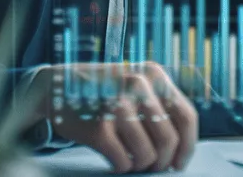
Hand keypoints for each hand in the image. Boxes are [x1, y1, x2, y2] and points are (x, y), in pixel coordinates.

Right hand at [31, 61, 198, 172]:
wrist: (55, 86)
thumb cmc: (102, 91)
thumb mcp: (136, 83)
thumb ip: (159, 104)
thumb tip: (180, 149)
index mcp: (154, 75)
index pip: (187, 117)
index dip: (187, 146)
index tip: (179, 163)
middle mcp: (138, 86)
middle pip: (168, 140)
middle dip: (162, 162)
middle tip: (152, 167)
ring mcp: (116, 105)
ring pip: (147, 155)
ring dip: (141, 166)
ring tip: (131, 162)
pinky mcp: (97, 127)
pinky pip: (123, 162)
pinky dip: (121, 167)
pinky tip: (115, 160)